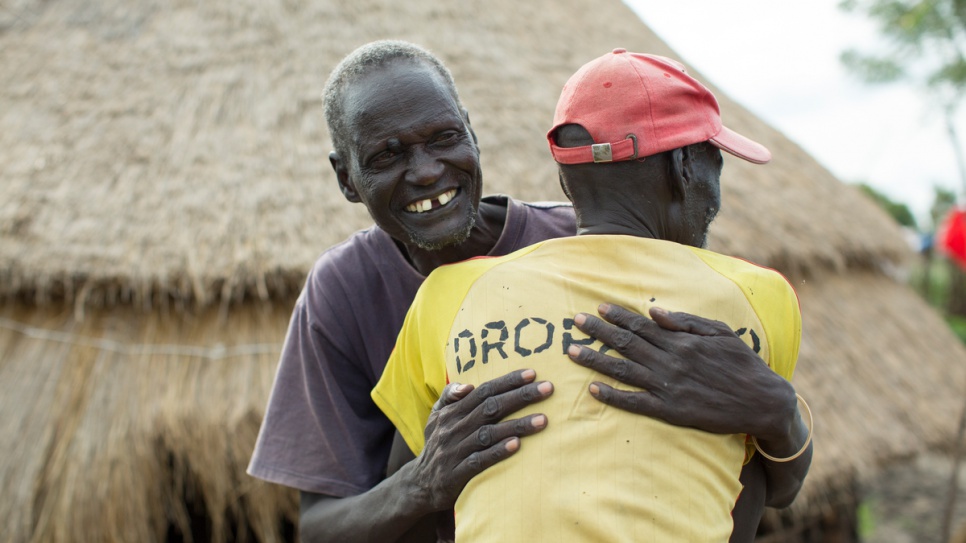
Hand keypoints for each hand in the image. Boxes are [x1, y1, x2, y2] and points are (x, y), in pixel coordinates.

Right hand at [412, 369, 552, 510]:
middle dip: (520, 396)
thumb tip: (468, 384)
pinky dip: (498, 452)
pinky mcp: (456, 474)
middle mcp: (453, 428)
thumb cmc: (438, 444)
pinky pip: (479, 461)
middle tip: (548, 389)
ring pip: (488, 434)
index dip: (507, 381)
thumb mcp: (437, 417)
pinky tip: (517, 445)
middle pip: (490, 408)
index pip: (483, 391)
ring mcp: (454, 451)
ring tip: (544, 420)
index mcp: (451, 412)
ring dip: (517, 425)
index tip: (532, 373)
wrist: (419, 484)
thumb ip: (449, 396)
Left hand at [567, 304, 795, 440]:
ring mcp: (669, 387)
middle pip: (626, 343)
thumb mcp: (721, 332)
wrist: (763, 402)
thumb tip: (655, 310)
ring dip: (595, 360)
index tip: (597, 307)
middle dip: (598, 331)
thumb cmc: (744, 364)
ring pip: (624, 370)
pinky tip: (593, 390)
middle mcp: (671, 361)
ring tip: (572, 352)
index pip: (642, 325)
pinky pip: (635, 403)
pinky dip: (613, 396)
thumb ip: (686, 321)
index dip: (618, 316)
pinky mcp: (671, 411)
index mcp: (682, 341)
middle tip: (574, 322)